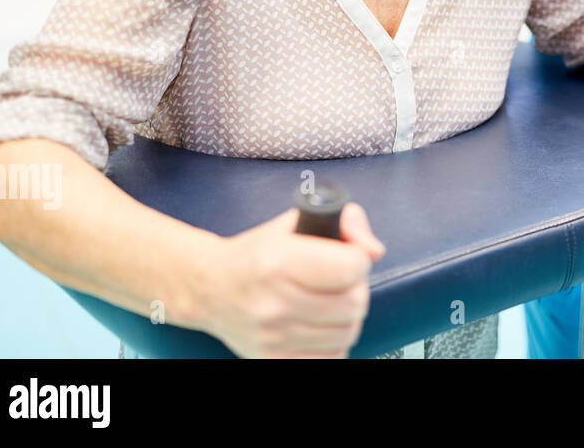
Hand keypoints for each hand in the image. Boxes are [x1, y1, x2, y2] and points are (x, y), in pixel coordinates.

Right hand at [196, 202, 384, 357]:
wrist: (210, 288)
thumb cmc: (256, 254)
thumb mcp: (295, 223)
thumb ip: (344, 223)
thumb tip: (373, 250)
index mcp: (278, 262)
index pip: (350, 267)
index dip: (357, 259)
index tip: (347, 257)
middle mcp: (273, 303)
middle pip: (354, 303)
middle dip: (356, 288)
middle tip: (339, 281)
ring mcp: (273, 337)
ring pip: (347, 333)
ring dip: (348, 316)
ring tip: (330, 302)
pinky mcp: (274, 359)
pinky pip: (332, 357)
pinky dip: (334, 342)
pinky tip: (320, 324)